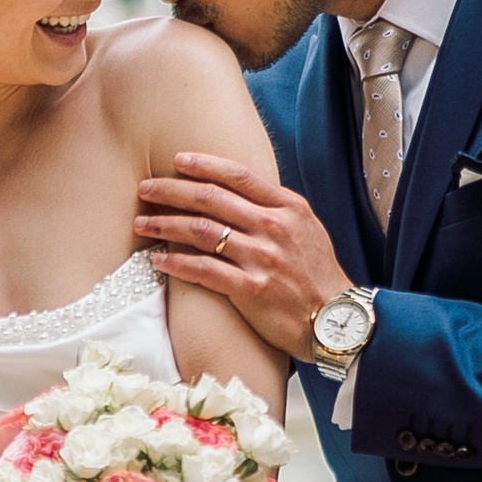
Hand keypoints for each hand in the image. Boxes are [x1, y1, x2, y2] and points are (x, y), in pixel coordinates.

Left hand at [134, 155, 353, 361]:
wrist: (339, 321)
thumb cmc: (318, 275)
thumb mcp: (307, 229)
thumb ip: (274, 210)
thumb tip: (237, 195)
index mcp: (288, 208)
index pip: (238, 175)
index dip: (204, 165)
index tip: (177, 160)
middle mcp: (274, 228)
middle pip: (211, 199)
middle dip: (171, 191)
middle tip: (145, 189)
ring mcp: (262, 258)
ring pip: (201, 231)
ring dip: (165, 225)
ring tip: (142, 223)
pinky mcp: (251, 290)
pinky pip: (203, 270)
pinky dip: (176, 263)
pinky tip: (158, 260)